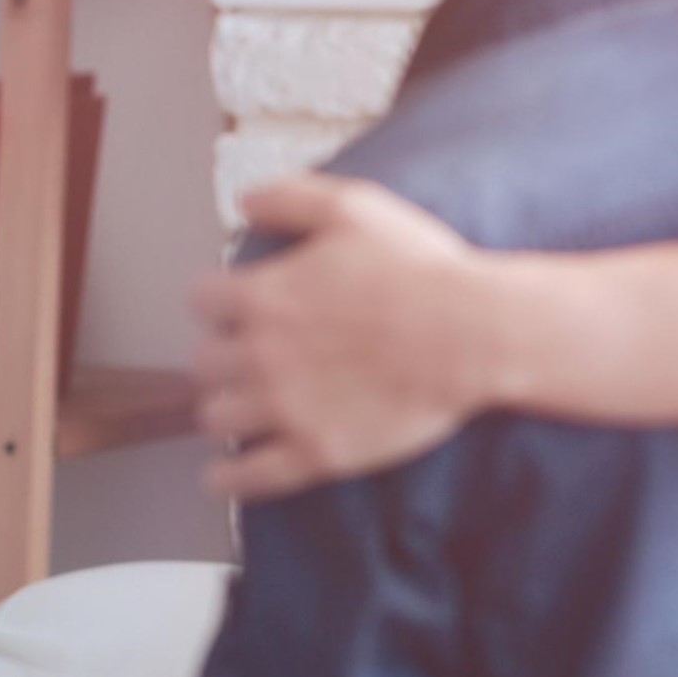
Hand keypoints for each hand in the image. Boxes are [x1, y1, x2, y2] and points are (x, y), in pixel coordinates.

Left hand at [192, 173, 496, 500]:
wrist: (475, 334)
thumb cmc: (420, 270)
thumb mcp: (355, 210)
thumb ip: (291, 199)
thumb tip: (245, 201)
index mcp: (263, 297)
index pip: (202, 300)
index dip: (219, 300)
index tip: (235, 306)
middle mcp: (260, 355)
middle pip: (203, 362)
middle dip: (221, 356)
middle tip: (246, 357)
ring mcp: (284, 409)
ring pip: (216, 417)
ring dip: (224, 410)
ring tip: (240, 408)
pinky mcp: (313, 453)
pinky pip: (247, 476)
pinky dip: (226, 478)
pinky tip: (219, 477)